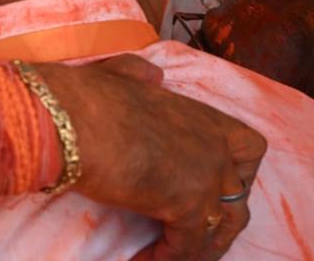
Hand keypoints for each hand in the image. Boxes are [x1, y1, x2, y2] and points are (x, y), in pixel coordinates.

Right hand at [38, 55, 266, 260]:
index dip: (237, 171)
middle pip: (237, 196)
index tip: (217, 186)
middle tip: (185, 232)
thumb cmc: (84, 97)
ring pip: (220, 228)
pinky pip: (187, 247)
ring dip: (196, 248)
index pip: (248, 148)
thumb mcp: (119, 75)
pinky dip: (166, 258)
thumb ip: (140, 75)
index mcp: (200, 116)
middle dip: (217, 218)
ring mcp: (206, 178)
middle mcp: (214, 147)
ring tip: (164, 257)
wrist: (69, 120)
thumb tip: (152, 74)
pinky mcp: (188, 207)